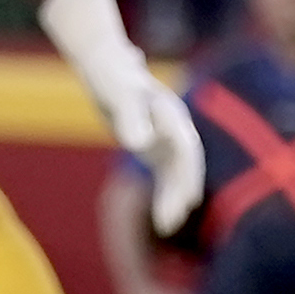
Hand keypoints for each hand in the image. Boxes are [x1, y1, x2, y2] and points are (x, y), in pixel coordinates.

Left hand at [106, 72, 207, 236]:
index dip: (187, 173)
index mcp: (170, 113)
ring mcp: (168, 139)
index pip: (185, 147)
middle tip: (169, 221)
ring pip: (177, 174)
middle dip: (180, 191)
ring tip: (165, 227)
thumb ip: (130, 117)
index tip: (187, 197)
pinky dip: (165, 196)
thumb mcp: (119, 95)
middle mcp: (175, 127)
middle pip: (185, 164)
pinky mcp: (157, 148)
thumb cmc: (113, 77)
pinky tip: (162, 220)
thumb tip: (139, 144)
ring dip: (174, 199)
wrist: (107, 67)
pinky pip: (166, 176)